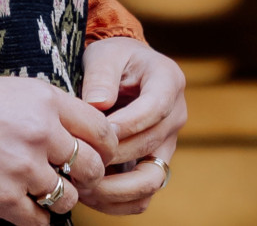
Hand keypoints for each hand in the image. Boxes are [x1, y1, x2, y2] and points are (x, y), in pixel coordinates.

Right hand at [0, 65, 119, 225]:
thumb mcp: (11, 91)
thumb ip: (49, 112)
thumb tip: (83, 139)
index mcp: (44, 100)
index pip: (101, 130)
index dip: (104, 147)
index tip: (96, 154)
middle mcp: (39, 133)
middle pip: (92, 167)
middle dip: (86, 177)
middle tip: (72, 178)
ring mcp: (22, 168)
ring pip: (68, 197)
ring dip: (59, 198)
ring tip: (38, 189)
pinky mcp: (3, 199)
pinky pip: (40, 221)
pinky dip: (35, 217)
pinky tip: (20, 203)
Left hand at [71, 39, 188, 215]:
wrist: (124, 69)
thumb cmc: (113, 58)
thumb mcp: (104, 55)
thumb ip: (101, 76)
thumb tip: (98, 105)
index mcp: (169, 82)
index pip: (154, 108)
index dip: (127, 124)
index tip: (99, 132)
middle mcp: (176, 115)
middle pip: (150, 146)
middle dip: (114, 158)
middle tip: (80, 163)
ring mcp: (169, 142)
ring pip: (152, 178)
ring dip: (118, 188)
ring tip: (84, 187)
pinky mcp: (156, 162)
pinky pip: (145, 192)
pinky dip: (121, 201)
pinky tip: (92, 196)